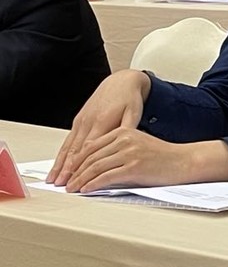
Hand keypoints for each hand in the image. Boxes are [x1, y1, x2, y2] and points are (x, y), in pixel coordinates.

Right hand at [49, 69, 151, 184]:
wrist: (120, 82)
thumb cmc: (129, 99)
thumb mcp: (134, 113)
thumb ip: (129, 129)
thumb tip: (126, 144)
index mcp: (102, 122)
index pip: (88, 148)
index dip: (81, 165)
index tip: (76, 178)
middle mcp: (88, 122)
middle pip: (74, 150)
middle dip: (66, 169)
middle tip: (61, 185)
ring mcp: (81, 121)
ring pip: (68, 146)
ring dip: (60, 163)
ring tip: (54, 179)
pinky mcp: (79, 121)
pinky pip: (68, 140)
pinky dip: (62, 154)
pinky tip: (58, 164)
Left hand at [61, 129, 227, 193]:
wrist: (185, 162)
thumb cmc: (164, 157)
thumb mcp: (139, 146)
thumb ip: (118, 149)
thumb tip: (96, 164)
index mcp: (124, 132)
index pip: (92, 145)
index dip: (77, 159)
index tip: (69, 170)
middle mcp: (125, 139)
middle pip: (90, 156)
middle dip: (75, 171)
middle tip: (66, 182)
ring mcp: (129, 152)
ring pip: (95, 167)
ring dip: (80, 179)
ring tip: (73, 188)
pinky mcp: (134, 167)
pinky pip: (106, 176)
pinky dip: (92, 184)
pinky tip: (86, 189)